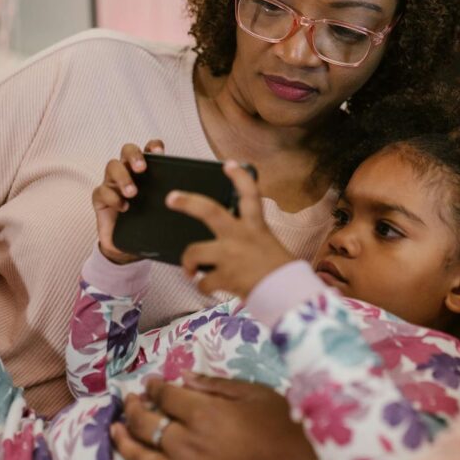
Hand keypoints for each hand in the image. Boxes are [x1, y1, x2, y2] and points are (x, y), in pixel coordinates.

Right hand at [92, 140, 164, 263]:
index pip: (148, 150)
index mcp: (145, 171)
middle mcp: (128, 171)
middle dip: (134, 156)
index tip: (159, 152)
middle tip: (142, 169)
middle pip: (127, 150)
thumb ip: (172, 202)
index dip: (153, 146)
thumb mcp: (162, 211)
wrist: (127, 247)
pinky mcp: (100, 198)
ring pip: (112, 166)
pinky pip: (101, 191)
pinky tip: (124, 208)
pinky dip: (112, 198)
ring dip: (123, 177)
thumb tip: (190, 199)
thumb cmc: (147, 223)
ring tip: (132, 193)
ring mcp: (112, 183)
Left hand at [111, 373, 316, 459]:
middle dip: (134, 409)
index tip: (150, 383)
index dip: (155, 387)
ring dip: (124, 442)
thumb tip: (183, 376)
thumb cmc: (283, 428)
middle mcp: (189, 445)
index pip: (166, 396)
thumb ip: (215, 386)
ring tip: (115, 431)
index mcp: (205, 415)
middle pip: (147, 425)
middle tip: (129, 401)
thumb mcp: (255, 395)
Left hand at [167, 160, 293, 297]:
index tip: (228, 164)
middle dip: (187, 202)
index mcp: (256, 226)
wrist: (288, 295)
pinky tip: (209, 288)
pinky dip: (203, 286)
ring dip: (187, 262)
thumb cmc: (280, 271)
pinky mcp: (225, 277)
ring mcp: (230, 256)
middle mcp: (241, 236)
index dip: (239, 176)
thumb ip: (249, 237)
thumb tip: (225, 240)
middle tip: (171, 198)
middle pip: (208, 211)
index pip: (250, 194)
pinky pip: (202, 281)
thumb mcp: (269, 245)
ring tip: (189, 269)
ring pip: (193, 251)